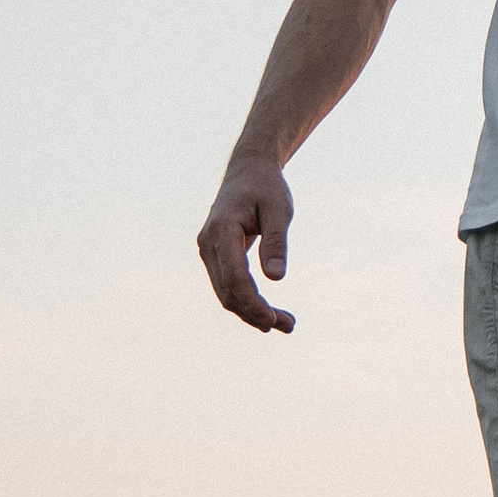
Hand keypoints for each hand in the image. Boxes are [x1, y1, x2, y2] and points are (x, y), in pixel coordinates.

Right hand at [198, 160, 296, 331]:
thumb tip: (276, 278)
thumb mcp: (279, 209)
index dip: (252, 302)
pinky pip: (228, 285)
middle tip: (289, 326)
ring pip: (226, 293)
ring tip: (286, 324)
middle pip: (228, 291)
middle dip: (256, 313)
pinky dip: (246, 301)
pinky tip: (268, 313)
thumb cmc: (266, 187)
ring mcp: (208, 251)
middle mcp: (208, 243)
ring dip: (252, 312)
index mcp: (222, 230)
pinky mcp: (215, 256)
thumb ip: (276, 242)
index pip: (234, 277)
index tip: (273, 320)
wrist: (248, 170)